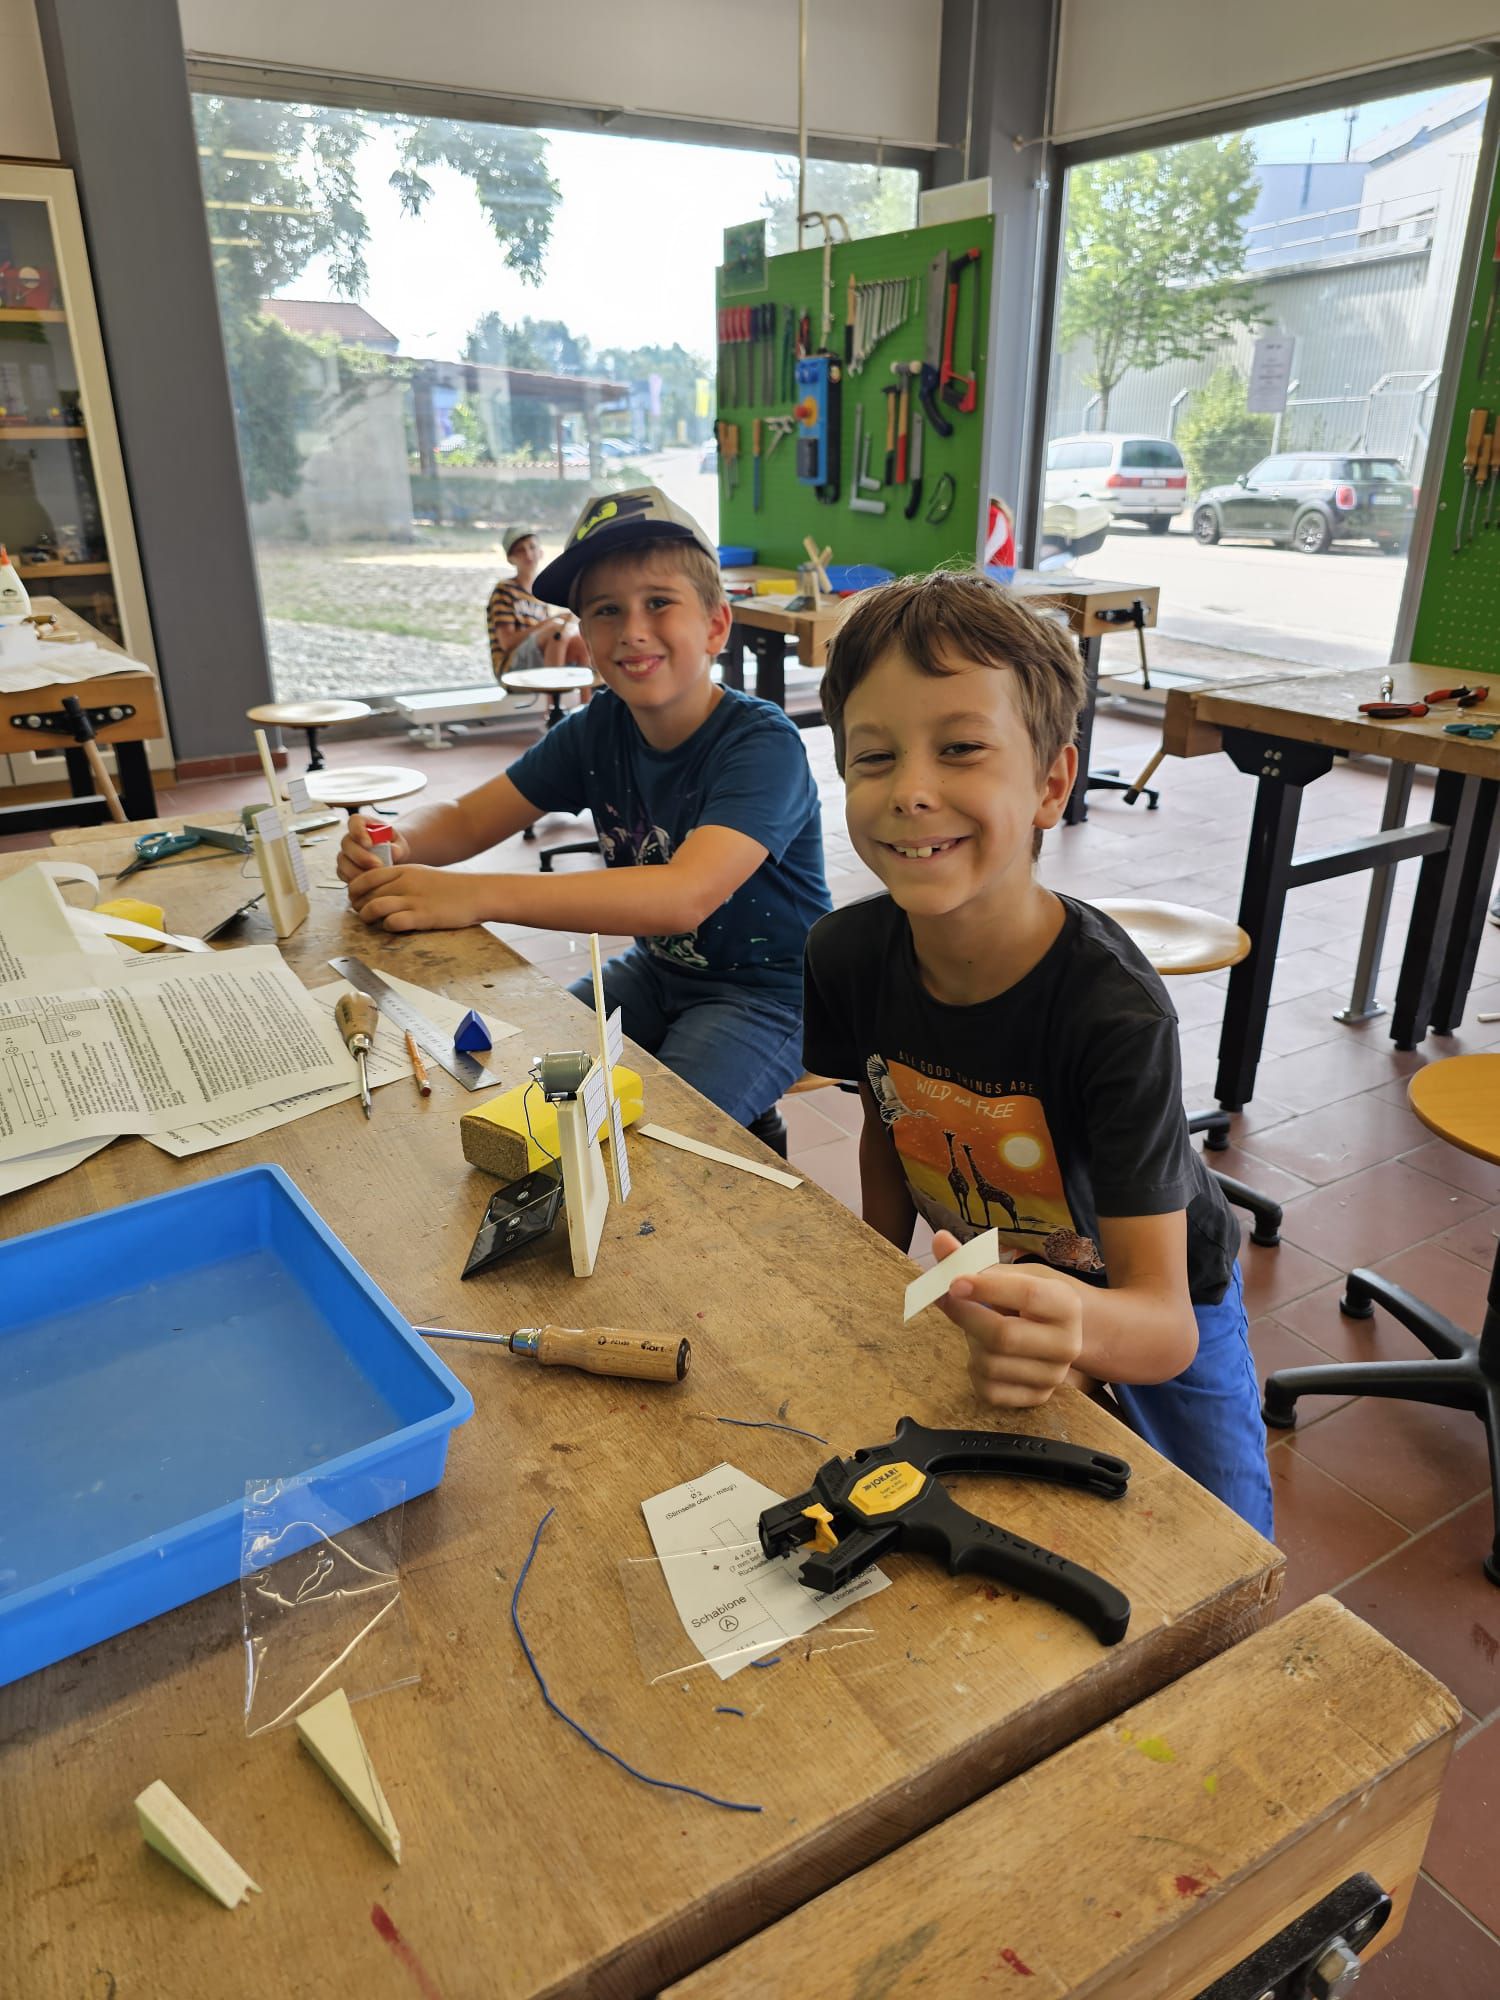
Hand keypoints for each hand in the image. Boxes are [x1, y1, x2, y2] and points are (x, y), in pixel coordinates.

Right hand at [337, 813, 409, 885]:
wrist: (391, 857)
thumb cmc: (394, 846)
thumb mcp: (400, 843)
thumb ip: (398, 846)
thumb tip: (393, 852)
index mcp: (362, 823)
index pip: (355, 822)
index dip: (358, 832)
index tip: (369, 843)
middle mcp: (350, 837)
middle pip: (347, 844)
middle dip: (361, 856)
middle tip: (377, 865)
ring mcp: (345, 853)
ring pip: (343, 861)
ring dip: (357, 870)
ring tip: (375, 877)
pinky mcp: (344, 868)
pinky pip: (343, 874)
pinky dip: (354, 879)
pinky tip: (368, 883)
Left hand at [346, 863, 492, 932]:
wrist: (476, 893)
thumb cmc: (450, 886)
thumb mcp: (421, 874)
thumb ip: (399, 879)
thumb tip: (377, 890)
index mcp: (402, 870)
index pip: (365, 877)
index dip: (354, 890)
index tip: (355, 899)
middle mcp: (404, 883)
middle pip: (366, 894)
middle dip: (358, 907)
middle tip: (361, 914)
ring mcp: (413, 899)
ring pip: (373, 908)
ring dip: (367, 918)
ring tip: (372, 922)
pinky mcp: (422, 916)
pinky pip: (392, 922)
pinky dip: (387, 927)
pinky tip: (393, 927)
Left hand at [931, 1229, 1084, 1409]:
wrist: (1056, 1336)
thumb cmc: (1029, 1301)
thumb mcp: (1012, 1275)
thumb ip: (974, 1260)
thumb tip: (940, 1241)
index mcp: (1067, 1305)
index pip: (1028, 1295)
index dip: (987, 1287)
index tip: (954, 1282)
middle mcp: (1068, 1344)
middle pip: (1004, 1335)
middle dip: (966, 1316)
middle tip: (945, 1299)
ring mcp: (1053, 1376)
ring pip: (990, 1364)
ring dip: (971, 1342)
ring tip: (976, 1327)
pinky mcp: (1036, 1399)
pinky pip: (988, 1389)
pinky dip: (974, 1371)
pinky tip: (982, 1353)